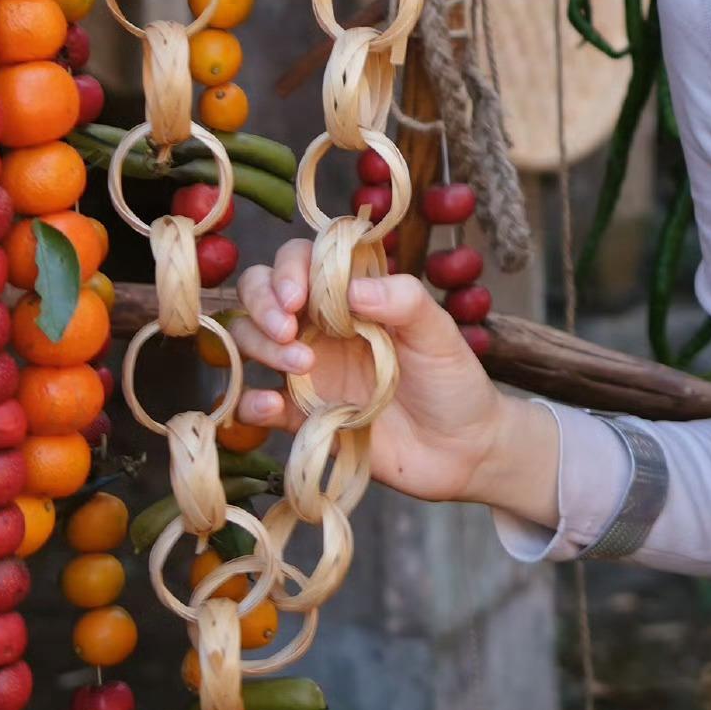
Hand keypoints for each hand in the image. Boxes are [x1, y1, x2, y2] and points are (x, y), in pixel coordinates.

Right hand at [228, 244, 541, 520]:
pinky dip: (249, 402)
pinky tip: (271, 405)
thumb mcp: (438, 331)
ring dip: (261, 347)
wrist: (461, 448)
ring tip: (303, 365)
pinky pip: (254, 405)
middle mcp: (318, 327)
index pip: (300, 261)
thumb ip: (403, 300)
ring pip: (251, 343)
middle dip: (262, 303)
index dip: (290, 269)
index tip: (301, 295)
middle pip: (260, 295)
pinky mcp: (300, 417)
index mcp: (350, 296)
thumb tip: (352, 289)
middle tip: (287, 327)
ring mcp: (305, 371)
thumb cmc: (452, 379)